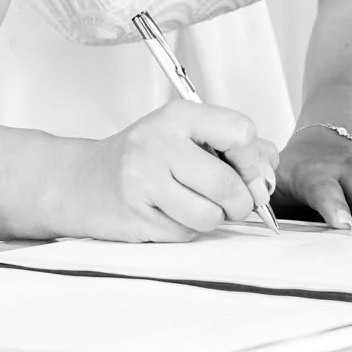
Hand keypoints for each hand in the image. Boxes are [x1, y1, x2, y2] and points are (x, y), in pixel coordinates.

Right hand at [76, 100, 276, 242]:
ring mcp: (144, 181)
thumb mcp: (185, 135)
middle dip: (241, 202)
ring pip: (210, 216)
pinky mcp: (136, 216)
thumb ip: (232, 146)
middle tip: (234, 202)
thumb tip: (269, 170)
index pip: (240, 131)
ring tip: (196, 205)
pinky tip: (170, 214)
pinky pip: (185, 234)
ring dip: (212, 219)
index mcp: (178, 116)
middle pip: (228, 185)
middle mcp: (159, 143)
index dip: (253, 159)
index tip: (250, 171)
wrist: (82, 180)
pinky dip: (187, 230)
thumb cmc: (142, 157)